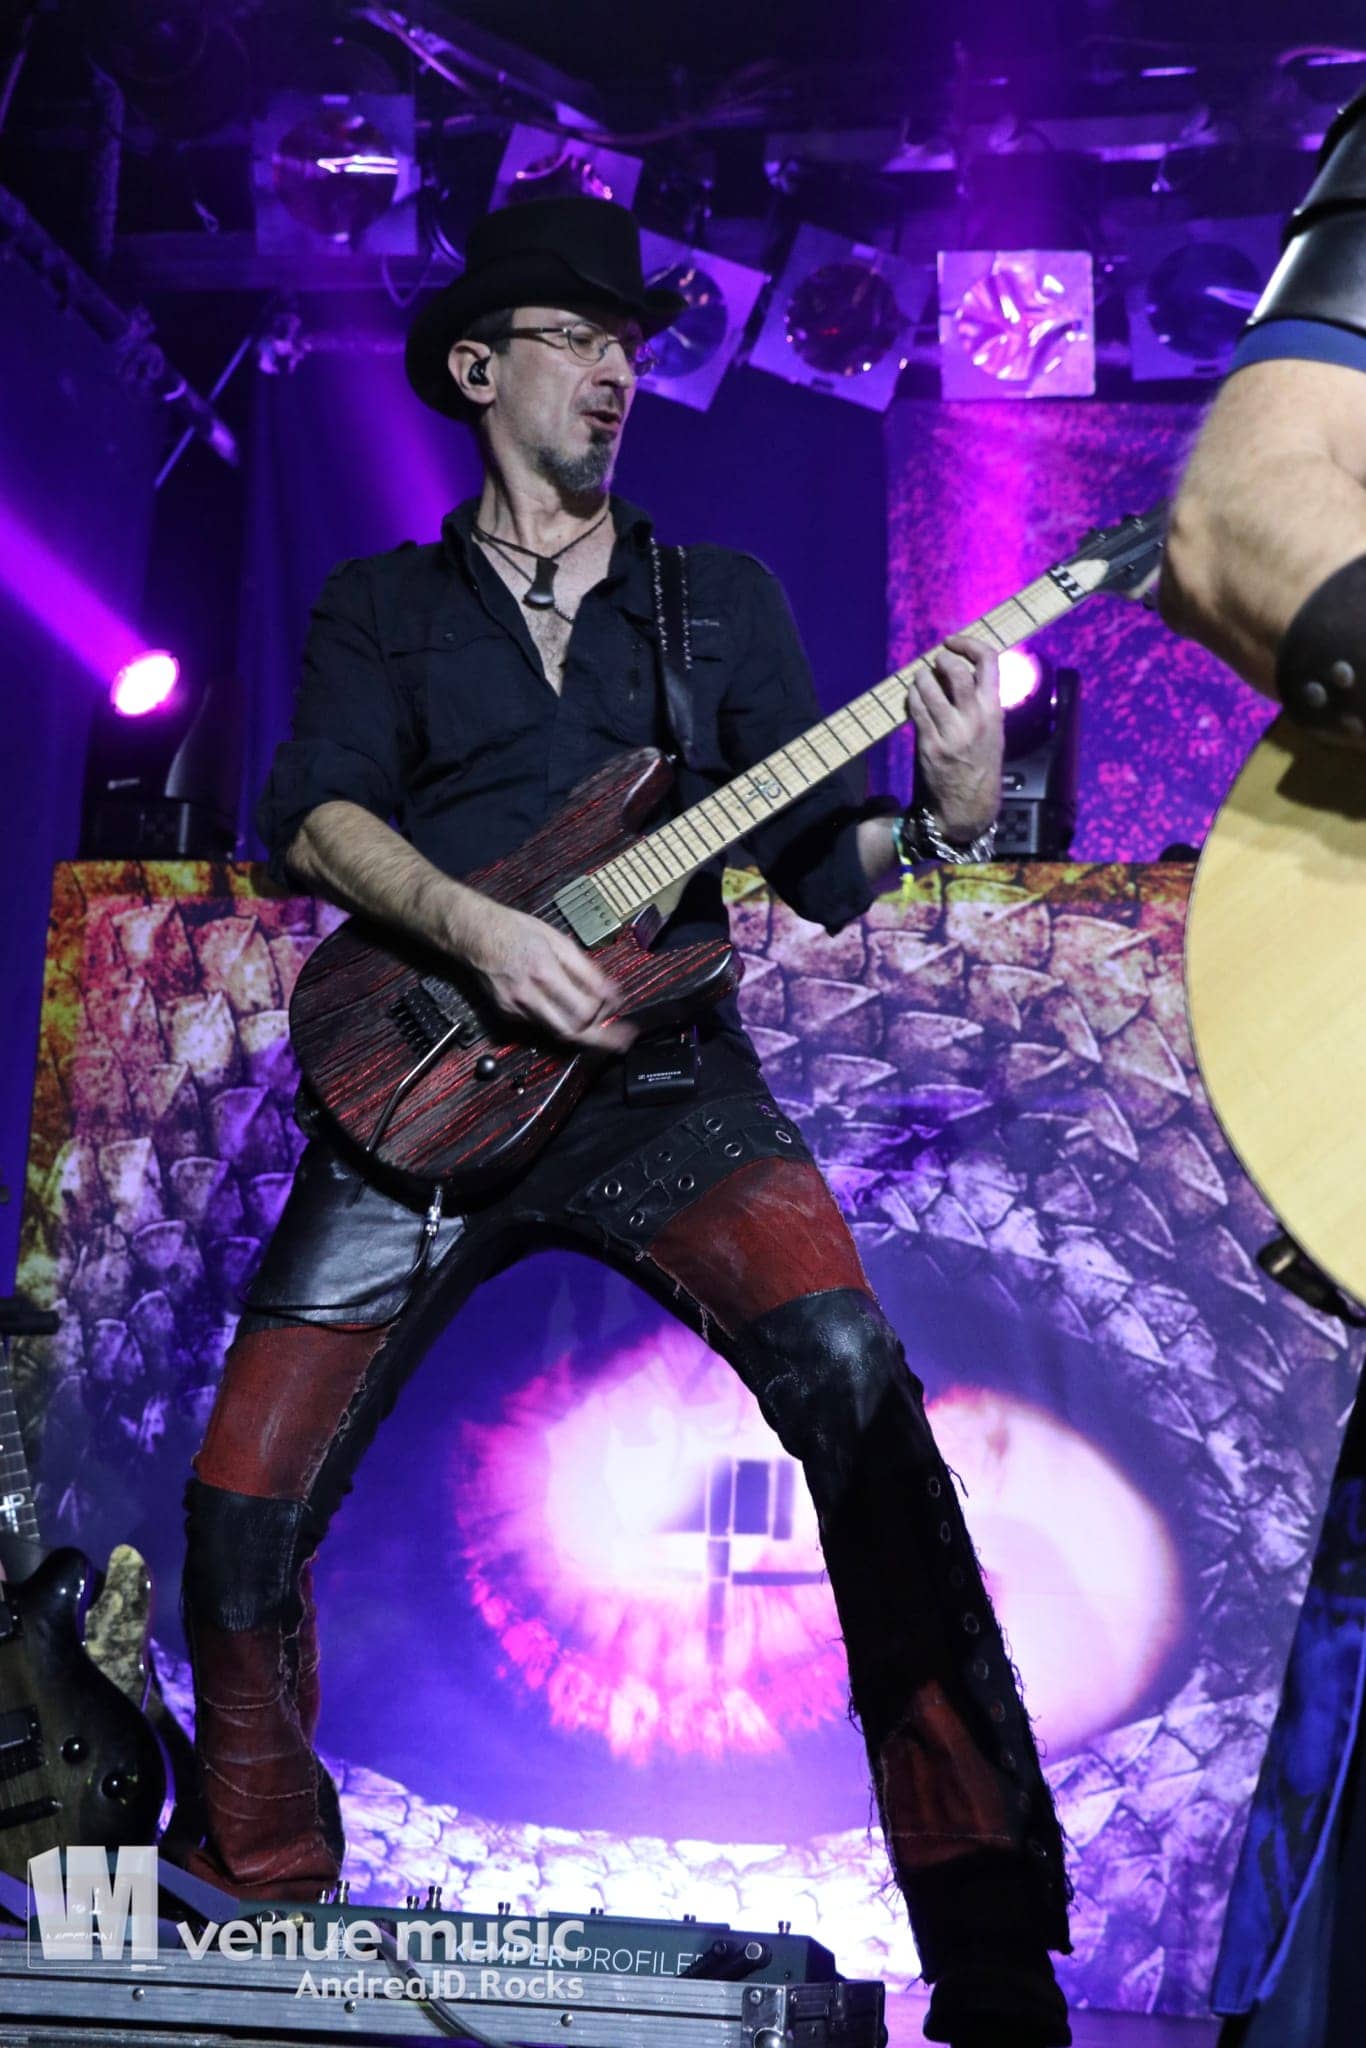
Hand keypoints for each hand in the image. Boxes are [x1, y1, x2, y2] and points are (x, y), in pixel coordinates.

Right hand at [453, 901, 636, 1052]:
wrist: (473, 935)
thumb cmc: (515, 930)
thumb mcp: (556, 940)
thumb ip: (585, 969)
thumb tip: (611, 992)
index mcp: (544, 972)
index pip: (583, 1008)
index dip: (606, 1012)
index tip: (620, 1007)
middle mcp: (529, 996)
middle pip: (573, 1031)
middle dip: (602, 1039)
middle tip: (624, 1039)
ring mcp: (516, 1009)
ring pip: (558, 1033)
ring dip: (584, 1034)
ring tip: (607, 1037)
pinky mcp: (508, 1015)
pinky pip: (541, 1025)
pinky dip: (561, 1022)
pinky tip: (572, 1016)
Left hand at [904, 633, 1004, 840]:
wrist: (969, 803)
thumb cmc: (981, 762)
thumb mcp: (994, 730)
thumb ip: (981, 701)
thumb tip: (959, 670)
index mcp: (994, 710)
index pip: (989, 661)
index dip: (969, 644)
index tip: (954, 642)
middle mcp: (974, 718)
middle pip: (956, 671)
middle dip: (942, 659)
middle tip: (936, 661)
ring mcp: (951, 732)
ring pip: (930, 687)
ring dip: (922, 677)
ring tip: (922, 678)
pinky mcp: (930, 744)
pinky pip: (916, 709)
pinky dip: (913, 696)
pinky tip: (914, 696)